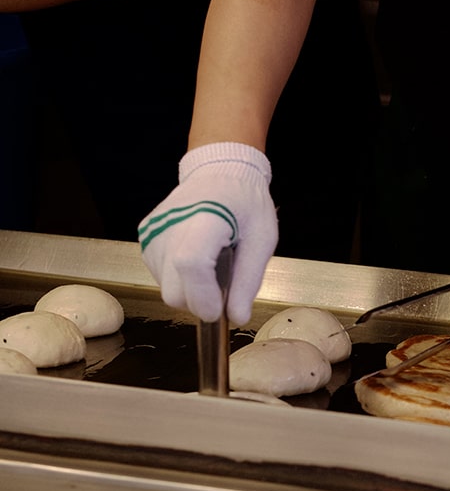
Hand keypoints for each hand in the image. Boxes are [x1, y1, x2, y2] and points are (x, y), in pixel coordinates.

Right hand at [138, 142, 276, 324]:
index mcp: (205, 219)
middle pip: (174, 291)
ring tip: (212, 263)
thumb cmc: (245, 203)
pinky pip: (160, 276)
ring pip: (166, 289)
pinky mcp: (145, 237)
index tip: (221, 310)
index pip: (191, 265)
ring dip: (191, 290)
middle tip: (224, 284)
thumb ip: (249, 280)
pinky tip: (196, 257)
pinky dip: (179, 278)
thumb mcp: (262, 240)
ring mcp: (152, 232)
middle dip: (201, 301)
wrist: (219, 172)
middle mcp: (169, 226)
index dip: (204, 297)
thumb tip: (237, 317)